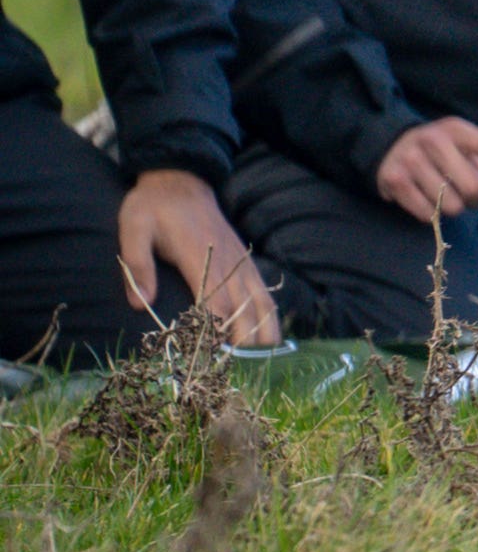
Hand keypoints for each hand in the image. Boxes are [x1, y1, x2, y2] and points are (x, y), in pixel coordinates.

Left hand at [117, 171, 279, 346]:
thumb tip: (142, 305)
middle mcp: (226, 260)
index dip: (218, 330)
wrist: (180, 178)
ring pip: (259, 299)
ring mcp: (239, 259)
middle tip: (246, 372)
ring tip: (267, 359)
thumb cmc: (152, 206)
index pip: (215, 300)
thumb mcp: (133, 229)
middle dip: (246, 340)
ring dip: (264, 329)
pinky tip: (270, 333)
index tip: (216, 358)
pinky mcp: (243, 259)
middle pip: (243, 306)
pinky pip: (262, 289)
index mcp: (199, 255)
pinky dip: (269, 312)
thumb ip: (137, 266)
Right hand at [377, 115, 477, 220]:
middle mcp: (434, 139)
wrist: (391, 147)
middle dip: (476, 198)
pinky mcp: (394, 180)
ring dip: (454, 208)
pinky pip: (427, 214)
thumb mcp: (470, 155)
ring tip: (444, 193)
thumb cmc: (445, 155)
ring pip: (452, 205)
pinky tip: (425, 198)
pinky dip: (432, 214)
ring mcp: (411, 158)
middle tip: (466, 192)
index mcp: (459, 128)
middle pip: (474, 186)